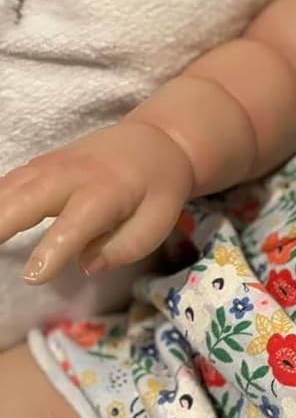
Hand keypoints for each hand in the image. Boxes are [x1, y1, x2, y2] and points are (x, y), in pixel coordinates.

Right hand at [0, 121, 193, 284]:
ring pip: (6, 190)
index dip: (55, 248)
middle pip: (25, 197)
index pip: (77, 222)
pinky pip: (3, 186)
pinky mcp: (34, 169)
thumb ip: (126, 247)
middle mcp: (70, 175)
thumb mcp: (159, 220)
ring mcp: (47, 168)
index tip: (33, 275)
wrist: (153, 141)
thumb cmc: (157, 188)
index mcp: (107, 191)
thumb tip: (87, 265)